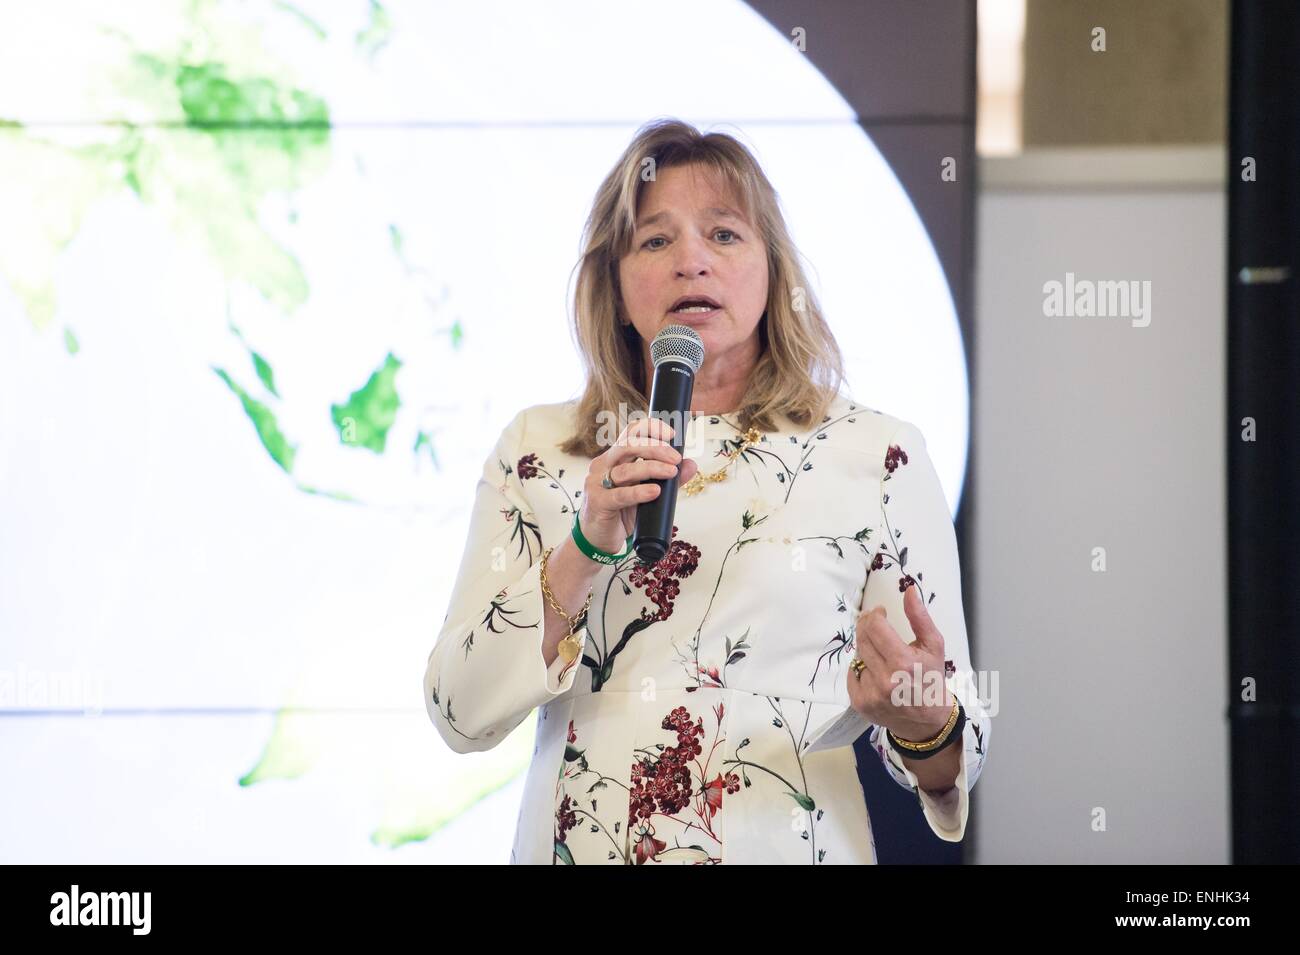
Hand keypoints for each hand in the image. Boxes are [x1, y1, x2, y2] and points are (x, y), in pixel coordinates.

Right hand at [579, 416, 697, 554]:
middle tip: (676, 458)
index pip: (630, 433)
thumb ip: (668, 479)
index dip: (650, 428)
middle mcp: (603, 465)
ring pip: (625, 469)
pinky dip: (639, 492)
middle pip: (627, 446)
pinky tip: (654, 492)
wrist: (598, 539)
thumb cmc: (621, 512)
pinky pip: (620, 495)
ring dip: (651, 468)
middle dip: (655, 448)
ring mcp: (597, 483)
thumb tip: (691, 465)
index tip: (672, 433)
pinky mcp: (597, 502)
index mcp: (614, 458)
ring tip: (671, 472)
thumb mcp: (647, 493)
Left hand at [847, 579, 951, 742]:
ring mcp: (870, 693)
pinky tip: (876, 672)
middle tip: (876, 626)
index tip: (880, 612)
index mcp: (903, 662)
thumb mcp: (933, 645)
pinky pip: (852, 673)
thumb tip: (908, 589)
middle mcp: (885, 679)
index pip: (875, 626)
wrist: (927, 720)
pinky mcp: (860, 703)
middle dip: (867, 627)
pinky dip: (861, 668)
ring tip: (882, 654)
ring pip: (857, 655)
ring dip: (866, 648)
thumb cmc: (931, 678)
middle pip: (862, 638)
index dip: (874, 614)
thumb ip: (920, 616)